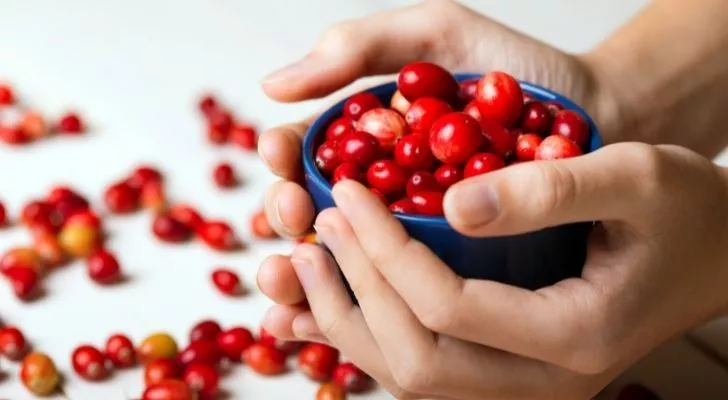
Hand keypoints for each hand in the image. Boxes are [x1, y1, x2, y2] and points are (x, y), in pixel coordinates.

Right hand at [257, 0, 616, 309]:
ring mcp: (407, 235)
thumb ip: (360, 48)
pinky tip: (314, 323)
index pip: (305, 152)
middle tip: (293, 215)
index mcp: (366, 137)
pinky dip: (351, 311)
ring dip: (306, 275)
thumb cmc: (518, 71)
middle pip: (313, 210)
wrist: (596, 117)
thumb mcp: (438, 38)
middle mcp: (379, 189)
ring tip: (289, 277)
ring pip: (341, 262)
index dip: (284, 157)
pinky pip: (389, 298)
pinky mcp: (442, 273)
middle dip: (290, 215)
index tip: (282, 160)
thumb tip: (272, 85)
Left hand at [266, 143, 727, 398]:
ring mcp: (523, 388)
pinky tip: (333, 296)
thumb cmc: (684, 214)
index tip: (350, 194)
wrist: (708, 252)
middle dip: (355, 292)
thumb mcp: (634, 178)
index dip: (386, 250)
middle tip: (318, 227)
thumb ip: (550, 191)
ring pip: (410, 378)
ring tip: (308, 258)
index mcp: (575, 338)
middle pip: (417, 363)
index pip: (450, 308)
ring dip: (349, 320)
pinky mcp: (505, 373)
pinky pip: (422, 369)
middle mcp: (544, 383)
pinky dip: (368, 334)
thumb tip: (453, 206)